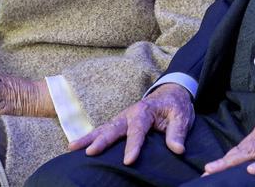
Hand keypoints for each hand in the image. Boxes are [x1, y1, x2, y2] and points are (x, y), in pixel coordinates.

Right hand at [68, 83, 194, 164]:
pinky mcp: (119, 124)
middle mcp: (129, 114)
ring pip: (103, 129)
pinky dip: (90, 137)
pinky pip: (103, 130)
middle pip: (113, 128)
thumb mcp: (181, 117)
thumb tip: (177, 149)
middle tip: (90, 152)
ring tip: (72, 148)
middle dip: (101, 140)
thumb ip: (177, 133)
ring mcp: (122, 119)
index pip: (138, 131)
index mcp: (144, 111)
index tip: (128, 161)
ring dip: (88, 138)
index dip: (133, 146)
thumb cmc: (175, 106)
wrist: (171, 93)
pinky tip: (77, 146)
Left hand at [203, 98, 254, 176]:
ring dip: (233, 163)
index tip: (209, 170)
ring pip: (252, 152)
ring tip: (217, 171)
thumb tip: (252, 160)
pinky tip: (252, 171)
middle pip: (240, 150)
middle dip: (222, 163)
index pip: (239, 148)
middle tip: (206, 173)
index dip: (224, 160)